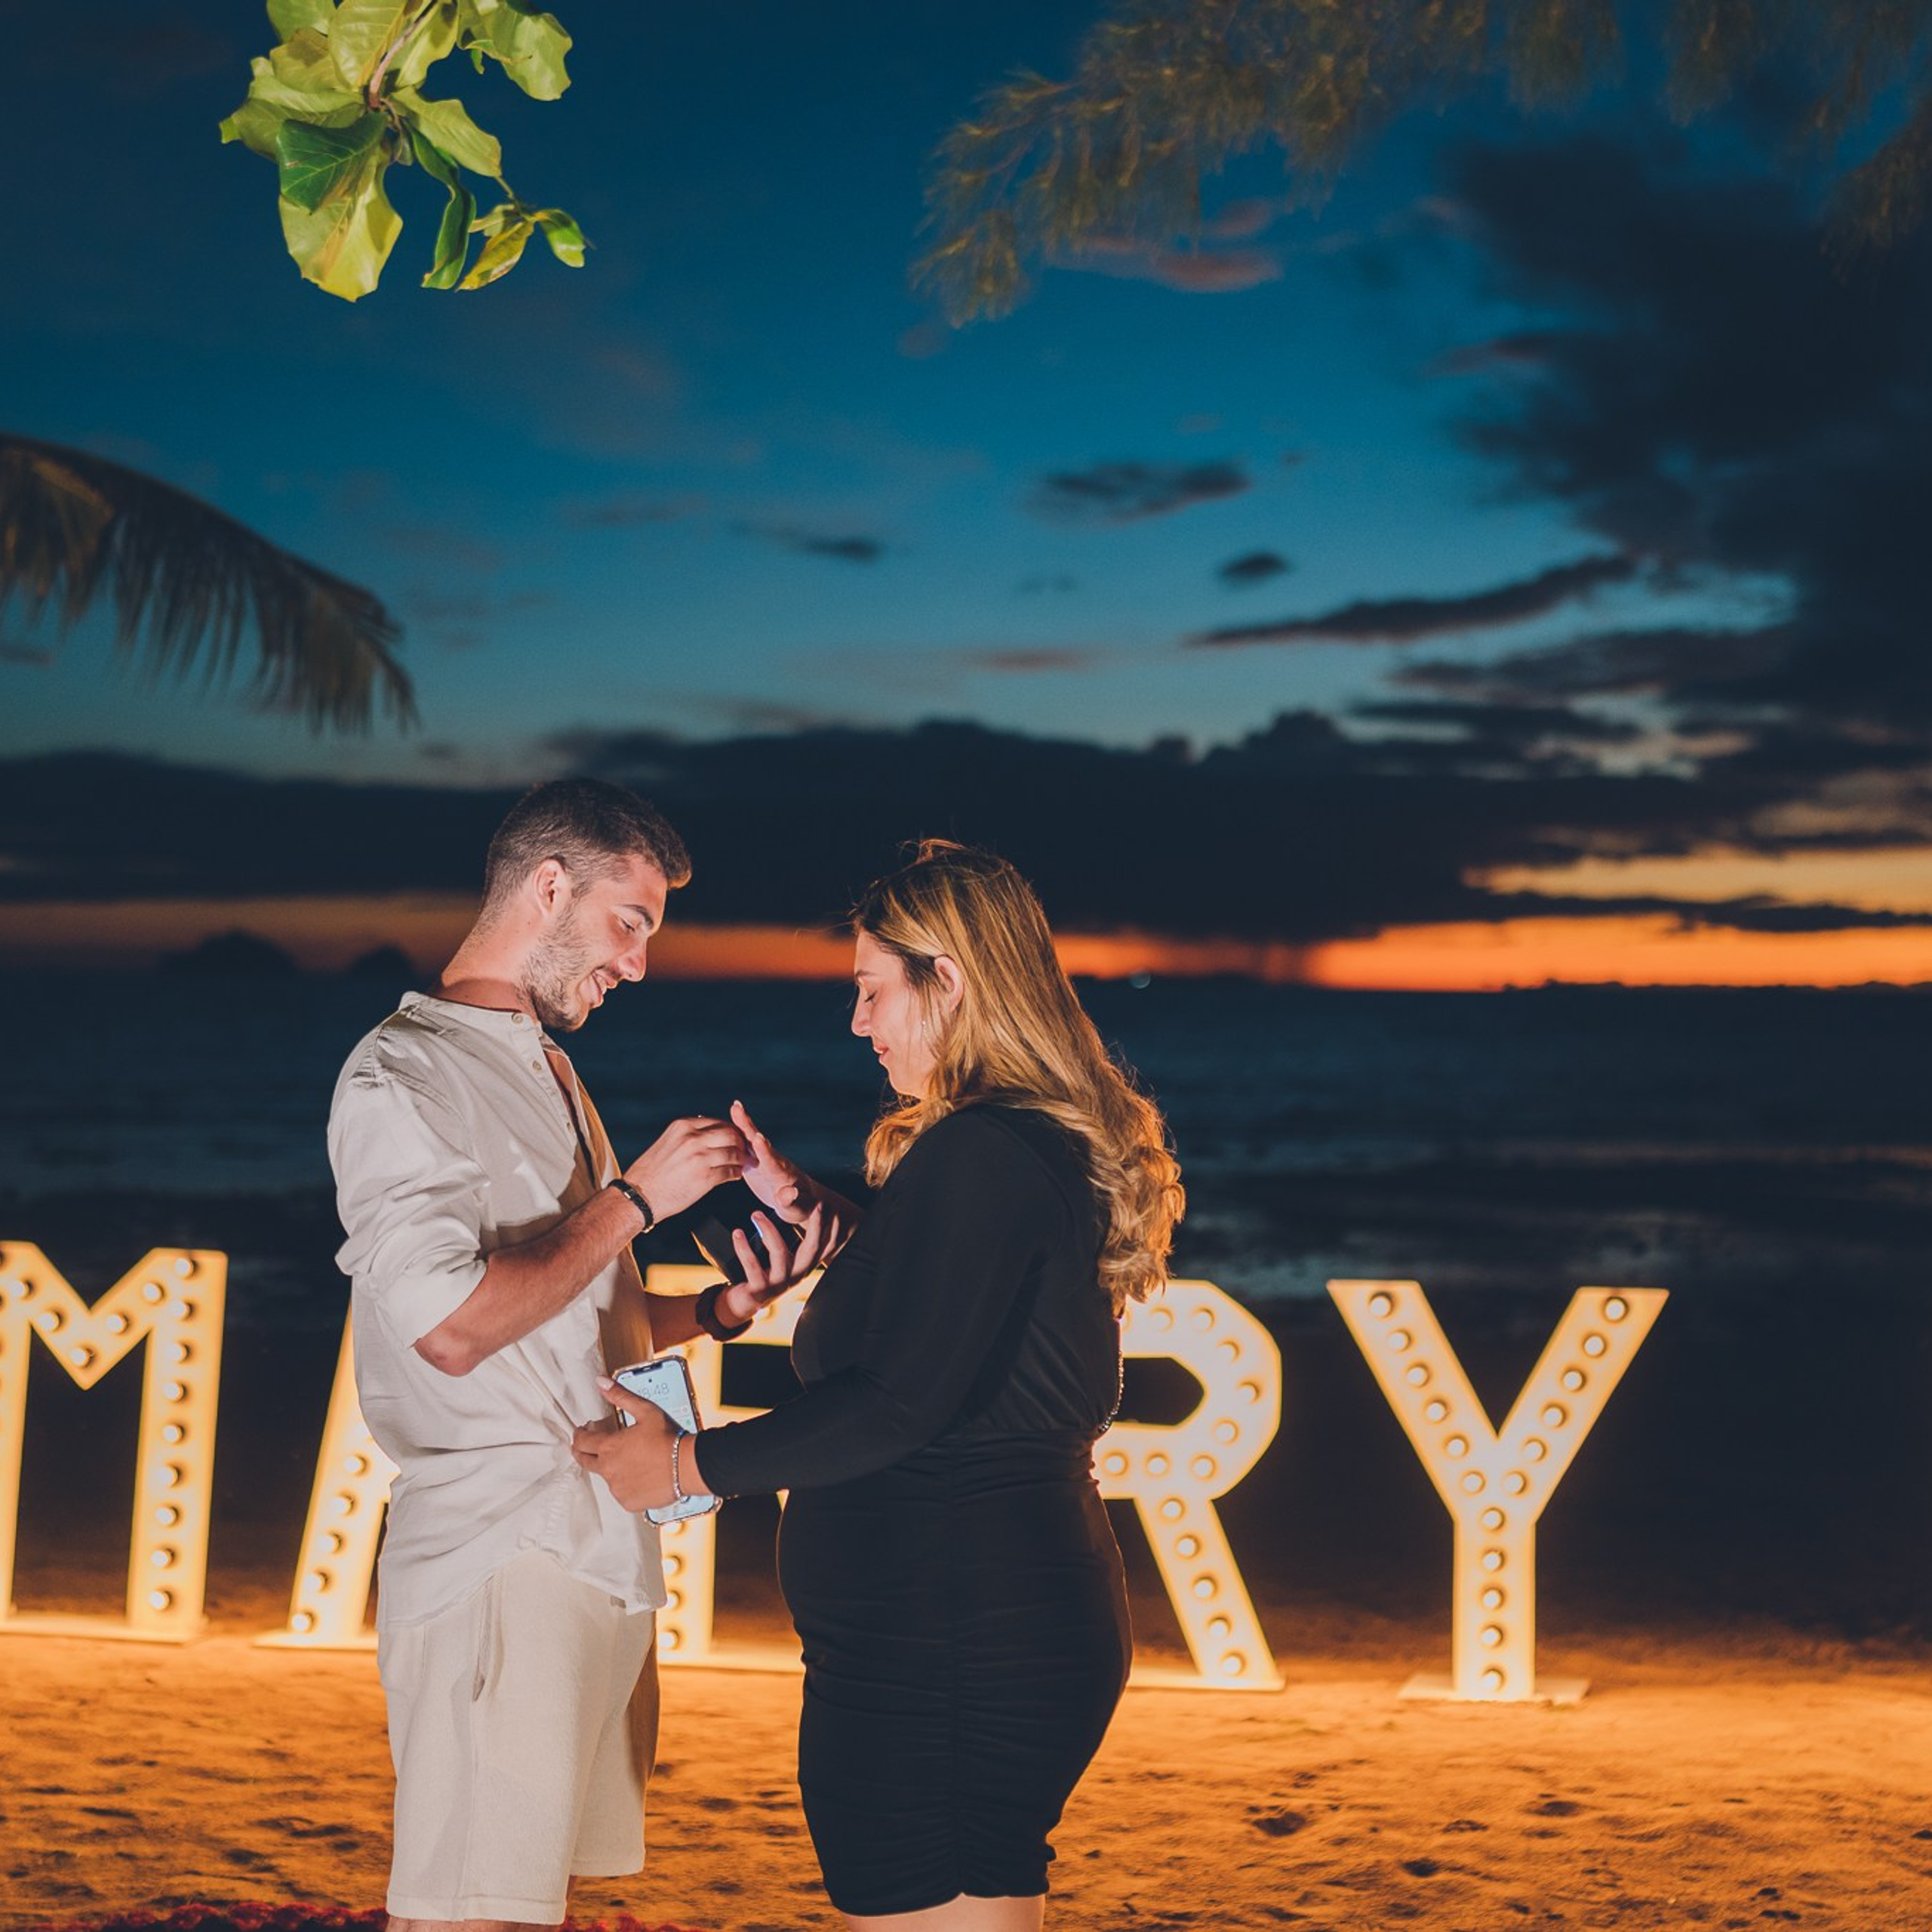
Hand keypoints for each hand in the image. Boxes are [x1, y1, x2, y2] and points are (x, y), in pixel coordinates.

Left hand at [572, 1380, 679, 1512]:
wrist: (686, 1466)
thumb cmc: (667, 1438)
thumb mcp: (645, 1410)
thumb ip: (620, 1396)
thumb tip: (600, 1382)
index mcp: (609, 1447)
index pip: (581, 1441)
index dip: (579, 1435)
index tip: (581, 1432)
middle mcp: (608, 1469)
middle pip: (585, 1461)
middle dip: (582, 1452)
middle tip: (586, 1447)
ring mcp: (617, 1488)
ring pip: (605, 1477)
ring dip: (609, 1468)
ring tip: (626, 1460)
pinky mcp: (627, 1501)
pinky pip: (620, 1492)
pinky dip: (625, 1484)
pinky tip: (638, 1475)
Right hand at [624, 1116, 748, 1221]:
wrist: (638, 1196)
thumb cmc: (651, 1173)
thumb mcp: (668, 1143)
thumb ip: (688, 1136)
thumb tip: (708, 1132)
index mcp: (683, 1126)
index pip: (717, 1122)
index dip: (730, 1131)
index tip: (735, 1138)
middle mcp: (692, 1138)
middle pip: (730, 1133)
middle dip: (740, 1142)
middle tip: (746, 1150)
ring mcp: (700, 1157)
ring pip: (733, 1152)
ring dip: (742, 1159)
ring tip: (744, 1164)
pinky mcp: (705, 1177)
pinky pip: (730, 1171)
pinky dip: (736, 1173)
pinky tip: (736, 1175)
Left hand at [716, 1200, 842, 1326]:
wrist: (744, 1302)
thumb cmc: (764, 1273)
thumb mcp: (782, 1256)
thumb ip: (791, 1238)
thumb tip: (794, 1204)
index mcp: (803, 1265)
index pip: (826, 1246)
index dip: (833, 1227)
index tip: (830, 1205)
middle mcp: (796, 1275)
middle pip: (812, 1248)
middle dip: (816, 1225)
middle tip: (816, 1204)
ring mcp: (779, 1284)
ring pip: (779, 1253)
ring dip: (768, 1229)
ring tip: (755, 1214)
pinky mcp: (759, 1290)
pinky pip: (752, 1265)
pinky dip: (744, 1247)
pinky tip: (738, 1233)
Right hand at [732, 1100, 813, 1222]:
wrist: (801, 1199)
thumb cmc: (801, 1206)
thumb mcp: (796, 1209)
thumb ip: (791, 1202)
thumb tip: (788, 1194)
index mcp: (781, 1174)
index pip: (771, 1161)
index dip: (764, 1151)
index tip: (758, 1138)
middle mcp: (772, 1161)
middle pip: (759, 1142)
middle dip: (749, 1126)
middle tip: (739, 1110)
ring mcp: (763, 1159)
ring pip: (750, 1140)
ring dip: (742, 1123)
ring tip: (735, 1106)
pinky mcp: (755, 1161)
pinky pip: (744, 1145)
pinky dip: (735, 1133)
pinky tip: (726, 1121)